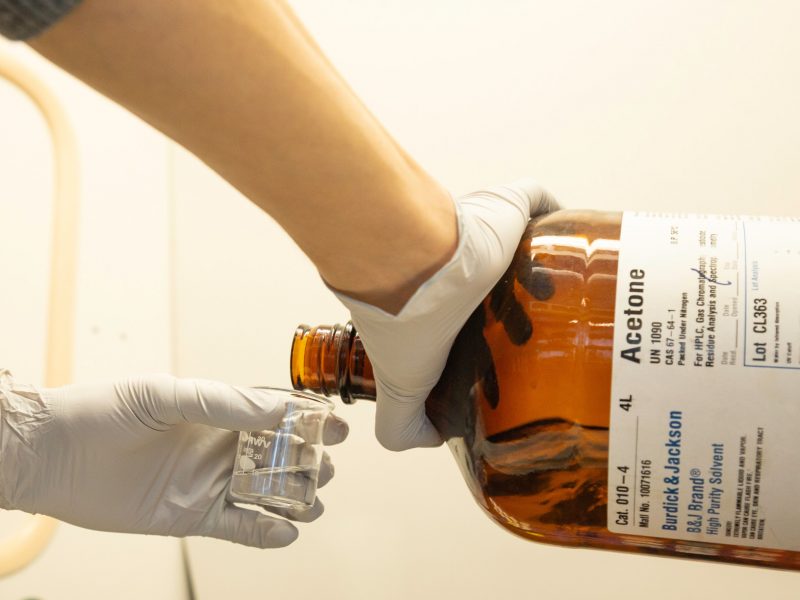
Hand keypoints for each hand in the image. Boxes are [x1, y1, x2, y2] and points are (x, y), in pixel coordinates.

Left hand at [0, 371, 347, 547]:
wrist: (51, 454)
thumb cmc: (102, 412)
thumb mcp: (164, 395)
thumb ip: (221, 402)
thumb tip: (275, 410)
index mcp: (216, 411)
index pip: (273, 415)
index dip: (306, 421)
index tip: (335, 426)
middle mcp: (217, 446)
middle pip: (277, 456)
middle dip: (307, 461)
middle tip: (326, 467)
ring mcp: (207, 482)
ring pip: (264, 493)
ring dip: (293, 498)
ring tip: (312, 501)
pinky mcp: (191, 516)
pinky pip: (237, 526)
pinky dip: (263, 532)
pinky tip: (286, 532)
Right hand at [334, 179, 557, 449]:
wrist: (413, 258)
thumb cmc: (406, 318)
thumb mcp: (399, 388)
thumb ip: (402, 424)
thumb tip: (434, 437)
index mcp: (432, 304)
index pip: (465, 324)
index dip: (491, 344)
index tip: (515, 363)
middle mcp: (453, 267)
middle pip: (499, 290)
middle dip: (526, 314)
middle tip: (549, 338)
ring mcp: (478, 233)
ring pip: (522, 250)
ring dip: (546, 274)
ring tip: (573, 307)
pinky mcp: (503, 207)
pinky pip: (537, 203)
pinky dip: (557, 218)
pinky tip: (578, 250)